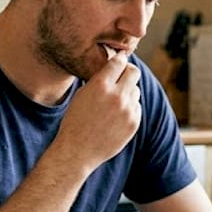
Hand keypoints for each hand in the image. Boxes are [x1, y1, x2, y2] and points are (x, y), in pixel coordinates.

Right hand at [54, 51, 141, 169]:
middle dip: (128, 72)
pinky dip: (129, 108)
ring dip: (127, 92)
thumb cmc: (75, 121)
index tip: (118, 61)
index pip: (119, 61)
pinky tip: (115, 117)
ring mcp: (127, 111)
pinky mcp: (134, 123)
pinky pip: (136, 107)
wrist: (77, 151)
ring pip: (136, 91)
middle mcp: (117, 96)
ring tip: (112, 103)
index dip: (119, 60)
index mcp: (101, 85)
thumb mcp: (82, 94)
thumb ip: (100, 80)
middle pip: (134, 72)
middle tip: (121, 77)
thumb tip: (115, 66)